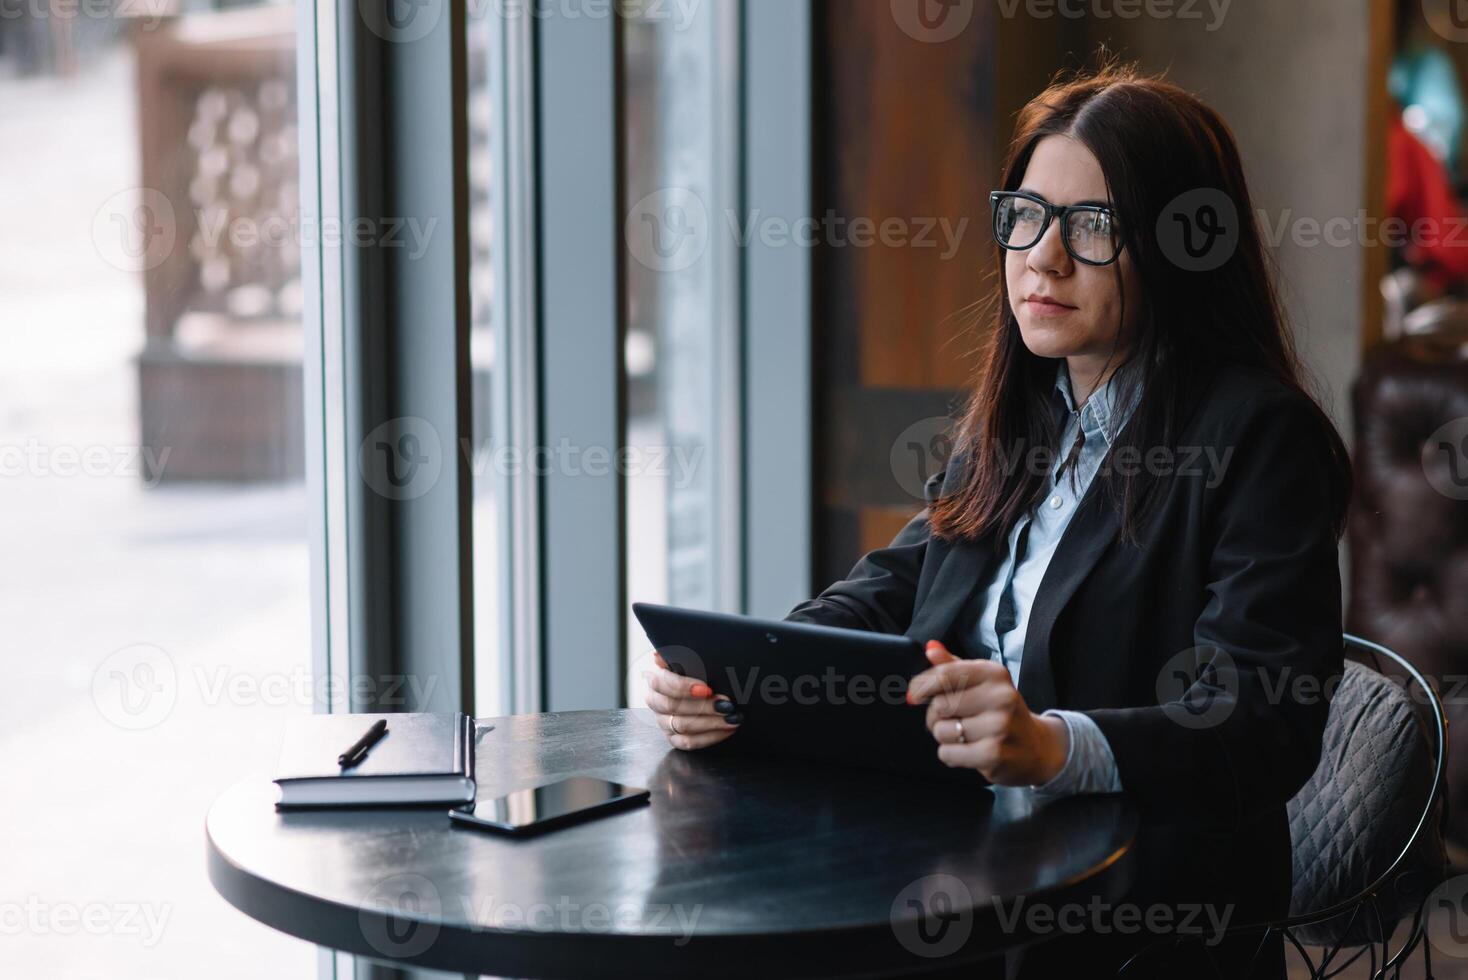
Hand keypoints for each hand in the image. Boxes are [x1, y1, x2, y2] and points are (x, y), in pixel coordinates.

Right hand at [642, 651, 742, 750]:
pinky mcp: (673, 738)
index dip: (684, 687)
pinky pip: (688, 743)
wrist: (702, 689)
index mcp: (655, 679)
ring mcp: (663, 722)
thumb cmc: (696, 670)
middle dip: (704, 706)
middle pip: (674, 707)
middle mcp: (655, 702)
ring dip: (711, 723)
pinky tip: (728, 730)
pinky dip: (710, 737)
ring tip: (733, 717)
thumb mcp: (688, 659)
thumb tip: (658, 655)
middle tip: (727, 704)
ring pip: (683, 726)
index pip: (662, 683)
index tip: (707, 688)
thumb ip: (676, 656)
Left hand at [906, 640, 1068, 785]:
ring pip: (941, 731)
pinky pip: (947, 753)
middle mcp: (1000, 697)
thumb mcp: (983, 683)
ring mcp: (998, 726)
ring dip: (945, 737)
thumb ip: (953, 665)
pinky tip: (968, 750)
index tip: (915, 693)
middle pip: (939, 705)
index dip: (922, 685)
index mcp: (994, 674)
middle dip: (936, 715)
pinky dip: (951, 754)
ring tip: (965, 735)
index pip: (945, 674)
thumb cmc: (1001, 712)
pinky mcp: (993, 754)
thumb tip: (930, 648)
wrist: (1036, 747)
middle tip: (952, 719)